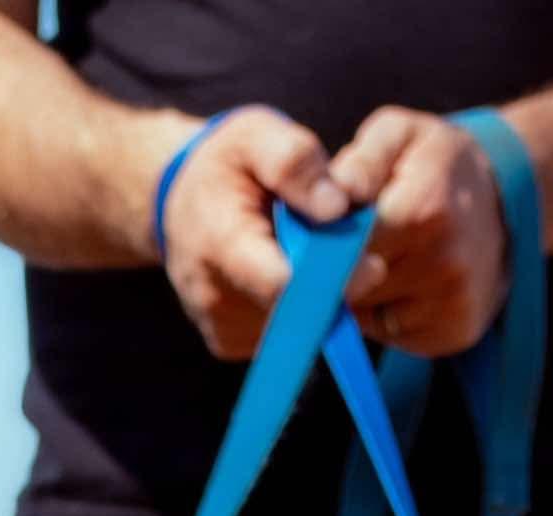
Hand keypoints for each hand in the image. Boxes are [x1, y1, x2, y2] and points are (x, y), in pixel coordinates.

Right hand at [156, 105, 351, 360]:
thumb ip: (294, 161)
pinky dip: (298, 313)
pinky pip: (281, 338)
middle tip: (350, 253)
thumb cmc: (225, 165)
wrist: (182, 203)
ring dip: (316, 300)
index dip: (330, 281)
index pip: (280, 285)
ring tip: (306, 257)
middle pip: (294, 313)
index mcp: (219, 241)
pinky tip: (288, 278)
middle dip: (332, 287)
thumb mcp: (255, 135)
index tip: (370, 264)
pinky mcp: (228, 342)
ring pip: (294, 330)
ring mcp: (220, 326)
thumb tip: (337, 207)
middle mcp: (214, 295)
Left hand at [330, 105, 510, 357]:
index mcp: (424, 210)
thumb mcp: (400, 134)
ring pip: (368, 316)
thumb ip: (361, 161)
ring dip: (362, 293)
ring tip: (384, 258)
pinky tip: (403, 283)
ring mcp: (452, 304)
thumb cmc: (437, 163)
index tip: (320, 236)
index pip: (347, 249)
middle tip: (354, 242)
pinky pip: (392, 334)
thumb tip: (333, 195)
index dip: (325, 246)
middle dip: (340, 268)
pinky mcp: (455, 333)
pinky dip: (385, 314)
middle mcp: (444, 264)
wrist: (503, 202)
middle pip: (355, 286)